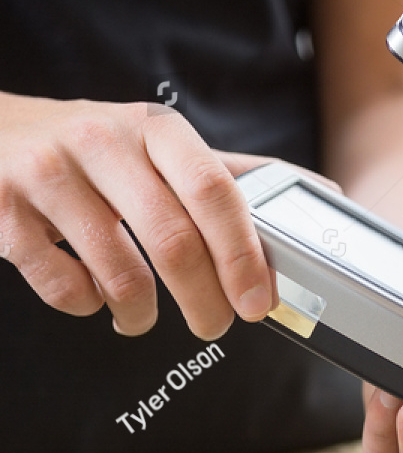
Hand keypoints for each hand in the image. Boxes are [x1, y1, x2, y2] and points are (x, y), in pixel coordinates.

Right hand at [0, 91, 278, 337]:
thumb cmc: (91, 150)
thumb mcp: (155, 144)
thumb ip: (227, 174)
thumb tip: (320, 193)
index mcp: (152, 127)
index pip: (213, 190)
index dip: (243, 255)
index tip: (257, 302)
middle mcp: (99, 142)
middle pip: (173, 241)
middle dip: (205, 302)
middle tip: (214, 325)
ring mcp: (47, 177)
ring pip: (119, 275)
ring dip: (142, 315)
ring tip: (142, 318)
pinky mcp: (4, 215)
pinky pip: (65, 288)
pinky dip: (89, 307)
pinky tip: (92, 295)